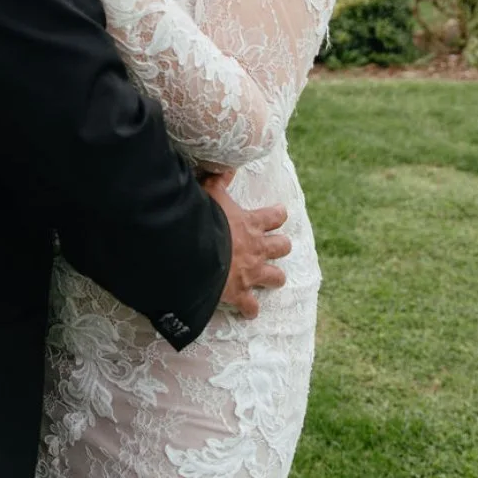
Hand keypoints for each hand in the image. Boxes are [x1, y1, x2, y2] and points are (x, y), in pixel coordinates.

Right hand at [204, 175, 290, 320]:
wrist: (195, 253)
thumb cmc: (203, 220)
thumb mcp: (209, 192)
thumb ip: (219, 179)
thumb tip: (227, 166)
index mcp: (251, 224)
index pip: (275, 216)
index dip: (278, 215)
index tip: (280, 214)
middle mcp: (257, 249)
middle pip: (282, 247)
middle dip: (281, 246)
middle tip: (277, 246)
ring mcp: (251, 273)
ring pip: (276, 278)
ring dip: (274, 278)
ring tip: (273, 279)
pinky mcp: (240, 294)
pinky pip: (251, 307)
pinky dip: (250, 309)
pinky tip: (249, 311)